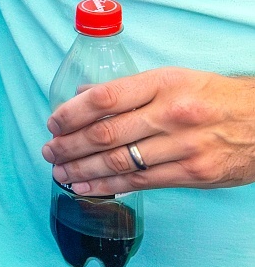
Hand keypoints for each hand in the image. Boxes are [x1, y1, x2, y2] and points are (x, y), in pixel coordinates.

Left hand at [44, 67, 254, 193]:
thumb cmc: (216, 98)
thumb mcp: (177, 79)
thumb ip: (130, 89)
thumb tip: (83, 94)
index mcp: (164, 83)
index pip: (105, 97)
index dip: (72, 113)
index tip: (54, 122)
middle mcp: (172, 113)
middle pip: (106, 132)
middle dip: (70, 145)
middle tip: (49, 151)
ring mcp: (183, 145)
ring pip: (120, 161)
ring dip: (82, 169)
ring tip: (60, 172)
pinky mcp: (193, 173)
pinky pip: (141, 182)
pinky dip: (108, 186)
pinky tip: (86, 187)